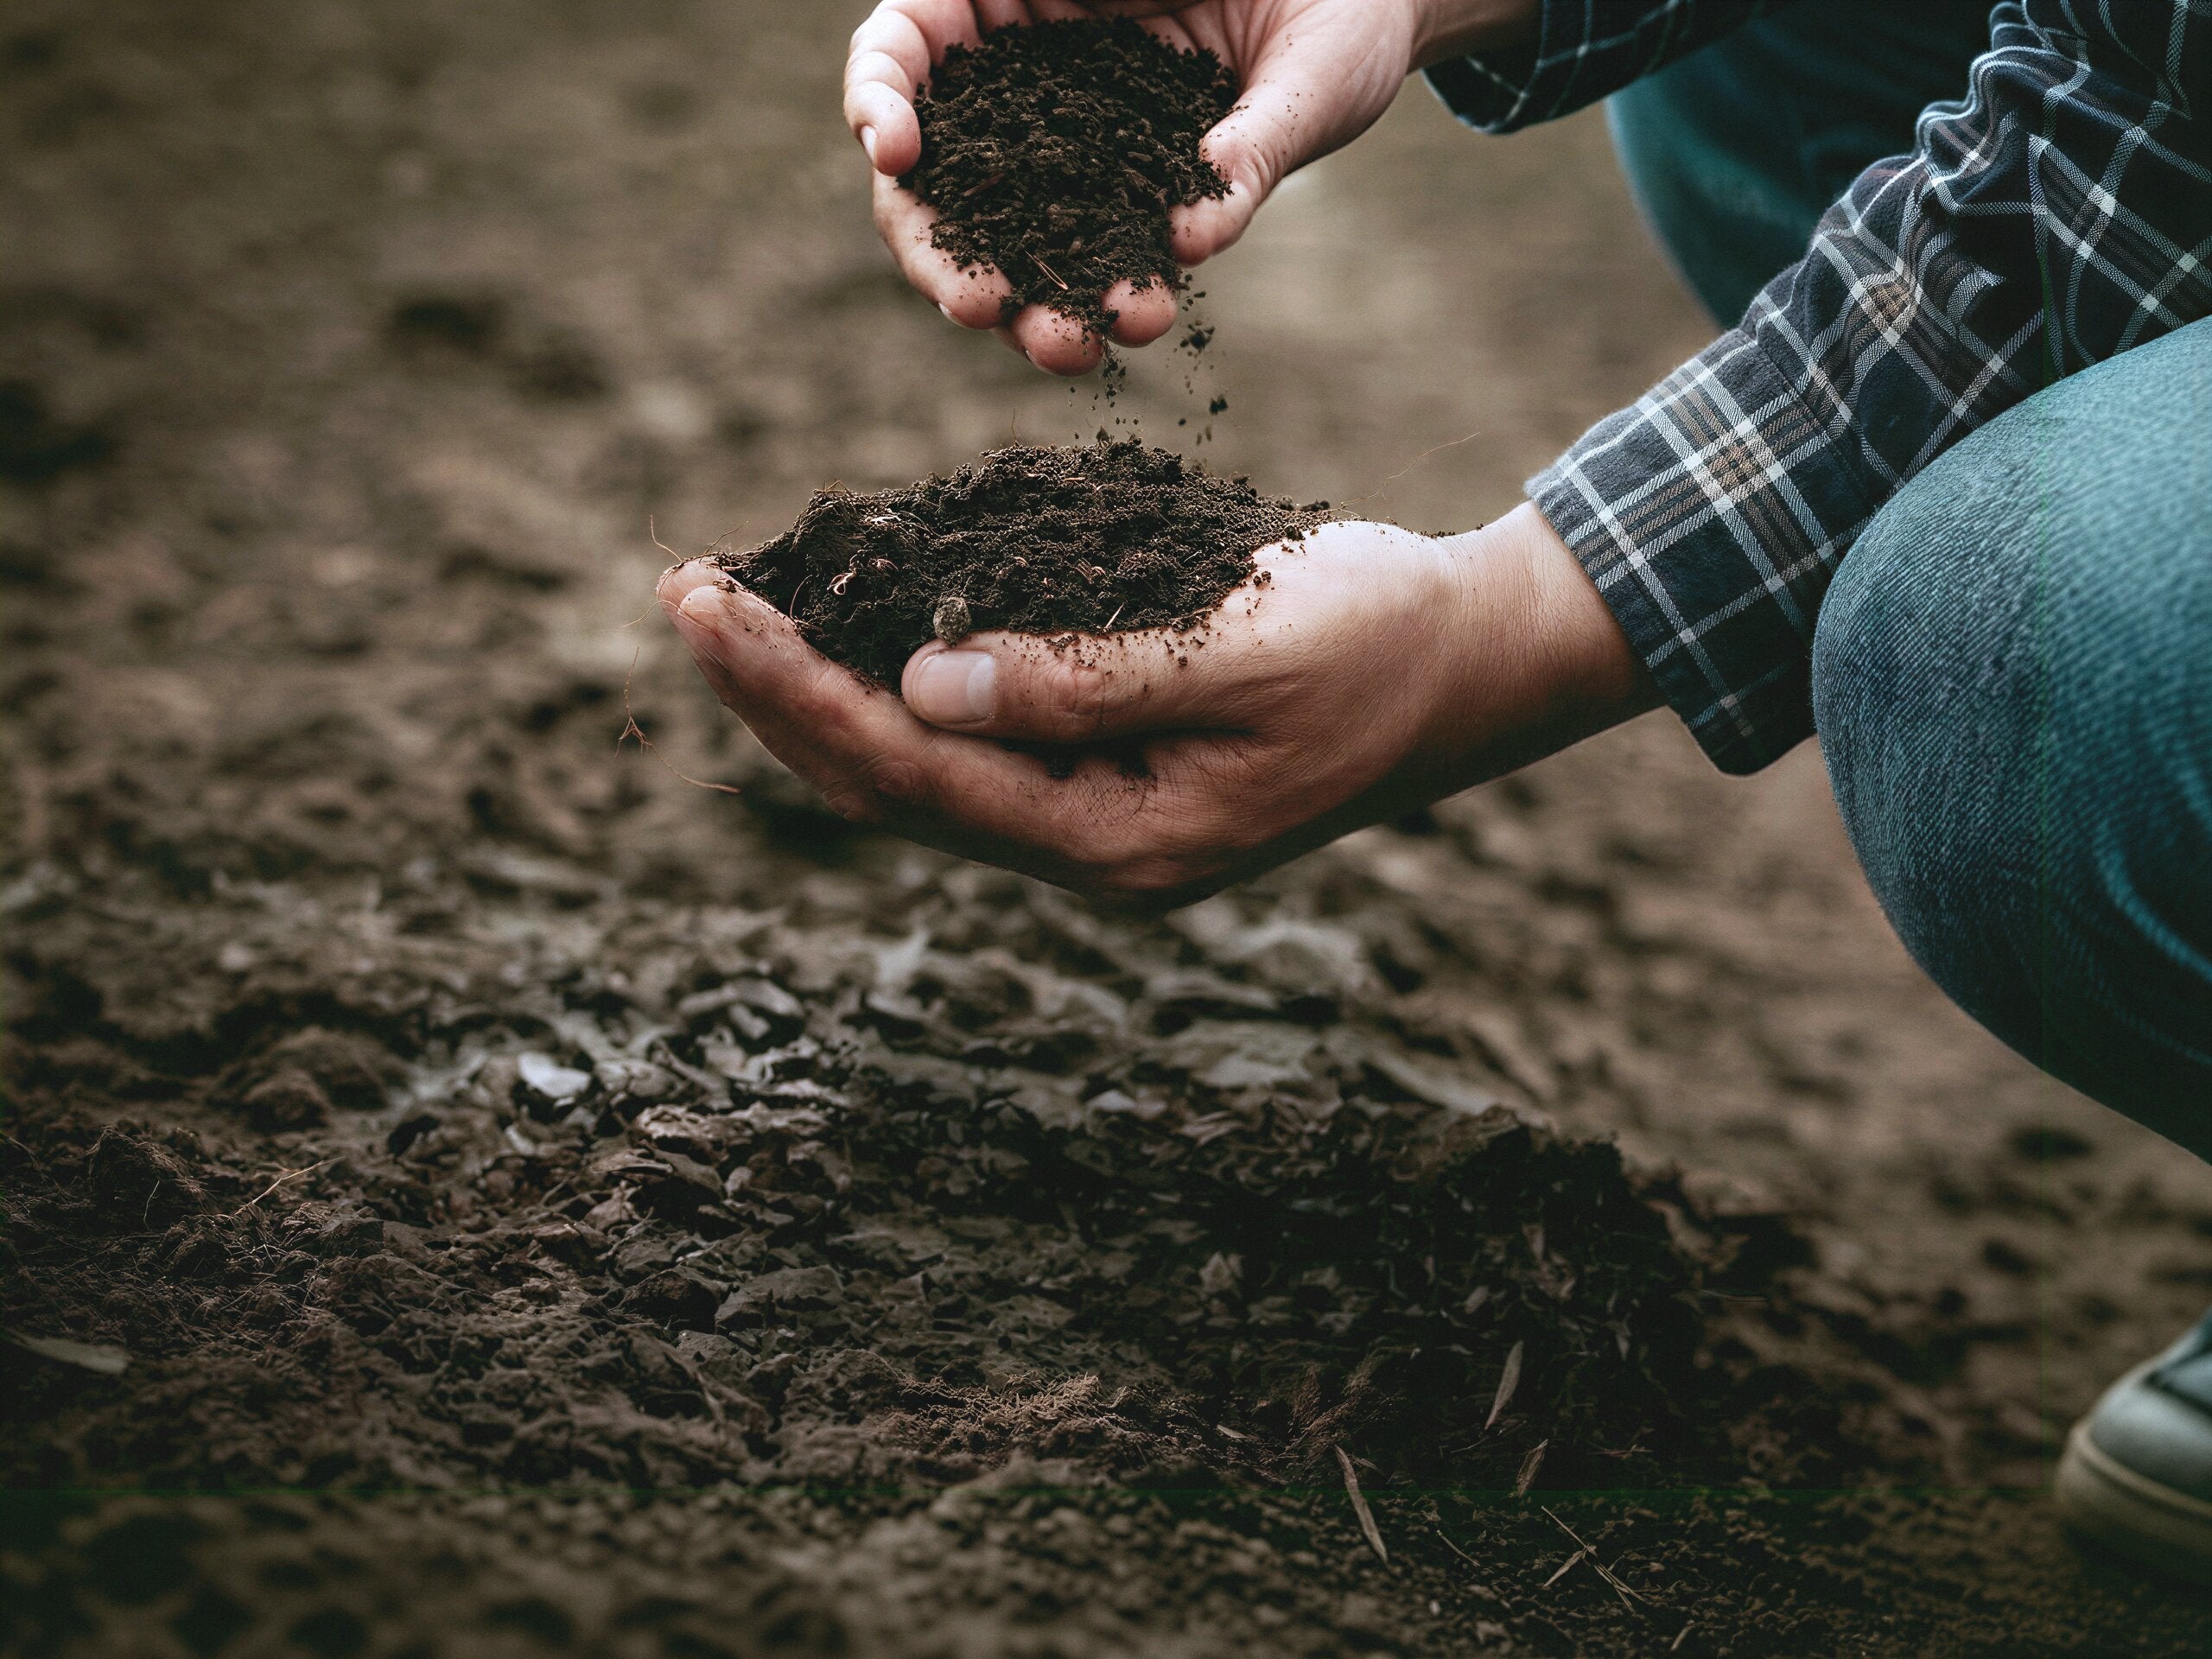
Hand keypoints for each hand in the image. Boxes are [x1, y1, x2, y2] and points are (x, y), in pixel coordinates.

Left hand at [657, 503, 1653, 908]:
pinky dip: (889, 691)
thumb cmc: (1376, 641)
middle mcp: (1094, 854)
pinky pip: (970, 750)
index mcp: (1121, 840)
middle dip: (776, 696)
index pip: (911, 772)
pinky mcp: (1112, 781)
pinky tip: (844, 640)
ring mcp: (1102, 826)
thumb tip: (919, 687)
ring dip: (818, 698)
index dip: (796, 690)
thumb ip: (1084, 680)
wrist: (1471, 666)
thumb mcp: (1240, 648)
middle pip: (890, 790)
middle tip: (680, 596)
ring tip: (729, 615)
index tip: (707, 603)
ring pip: (918, 776)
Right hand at [843, 0, 1537, 375]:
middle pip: (932, 174)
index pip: (903, 42)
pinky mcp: (1128, 206)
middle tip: (979, 307)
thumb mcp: (1288, 44)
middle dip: (943, 252)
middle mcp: (1030, 75)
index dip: (877, 96)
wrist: (1379, 12)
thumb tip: (1193, 242)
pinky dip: (1105, 297)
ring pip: (1009, 238)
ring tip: (1069, 345)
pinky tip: (1136, 320)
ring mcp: (1074, 150)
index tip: (901, 153)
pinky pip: (1096, 261)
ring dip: (1029, 303)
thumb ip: (1247, 130)